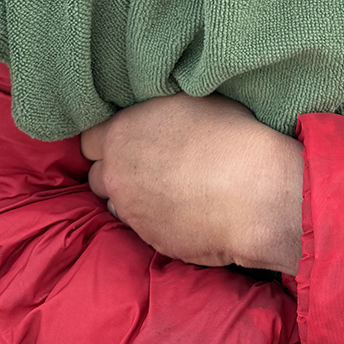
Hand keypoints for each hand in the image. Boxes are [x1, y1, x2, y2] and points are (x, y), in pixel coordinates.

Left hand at [80, 93, 302, 272]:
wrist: (255, 193)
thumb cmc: (229, 137)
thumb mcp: (189, 102)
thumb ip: (156, 114)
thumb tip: (154, 119)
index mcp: (120, 134)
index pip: (88, 140)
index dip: (109, 139)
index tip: (129, 139)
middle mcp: (117, 175)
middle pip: (96, 176)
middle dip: (115, 171)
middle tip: (146, 165)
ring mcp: (132, 212)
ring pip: (117, 205)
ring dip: (131, 198)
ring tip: (166, 189)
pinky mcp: (151, 241)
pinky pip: (142, 229)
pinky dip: (154, 219)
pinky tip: (181, 209)